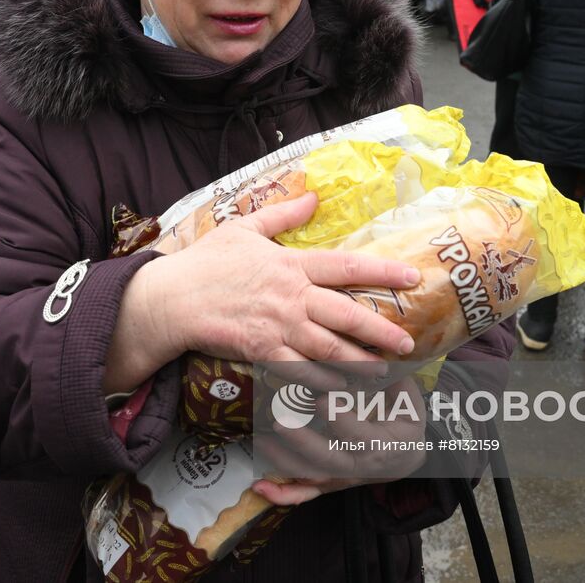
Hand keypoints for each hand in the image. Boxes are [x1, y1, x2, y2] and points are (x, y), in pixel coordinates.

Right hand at [114, 193, 418, 389]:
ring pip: (329, 349)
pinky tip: (341, 389)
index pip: (347, 265)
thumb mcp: (244, 228)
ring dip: (360, 362)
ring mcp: (278, 327)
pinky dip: (323, 382)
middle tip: (408, 341)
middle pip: (347, 315)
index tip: (413, 277)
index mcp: (290, 264)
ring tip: (384, 371)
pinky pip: (300, 371)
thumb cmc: (206, 262)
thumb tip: (314, 196)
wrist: (172, 299)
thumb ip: (283, 214)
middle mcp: (291, 296)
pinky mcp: (263, 352)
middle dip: (381, 330)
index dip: (383, 271)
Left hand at [254, 374, 428, 505]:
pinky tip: (259, 487)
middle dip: (301, 442)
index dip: (339, 418)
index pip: (357, 435)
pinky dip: (281, 495)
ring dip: (282, 462)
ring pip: (308, 476)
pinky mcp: (327, 484)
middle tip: (281, 422)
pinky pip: (303, 494)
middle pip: (326, 459)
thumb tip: (381, 357)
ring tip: (261, 441)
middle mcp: (356, 466)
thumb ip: (396, 384)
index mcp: (378, 445)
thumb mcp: (411, 406)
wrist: (404, 460)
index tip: (322, 398)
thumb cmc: (404, 427)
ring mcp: (339, 477)